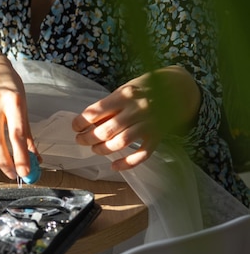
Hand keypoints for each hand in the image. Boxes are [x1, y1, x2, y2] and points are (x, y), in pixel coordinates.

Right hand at [0, 38, 39, 179]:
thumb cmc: (9, 86)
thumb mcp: (23, 105)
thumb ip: (27, 133)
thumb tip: (36, 158)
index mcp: (12, 101)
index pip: (17, 134)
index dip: (21, 156)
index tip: (26, 172)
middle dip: (6, 163)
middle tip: (14, 175)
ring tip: (4, 166)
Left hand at [72, 66, 200, 169]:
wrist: (178, 88)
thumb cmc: (145, 87)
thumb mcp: (125, 89)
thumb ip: (110, 104)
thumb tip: (88, 121)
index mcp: (125, 95)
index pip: (96, 111)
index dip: (81, 121)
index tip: (75, 126)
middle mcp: (137, 109)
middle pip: (106, 130)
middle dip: (88, 138)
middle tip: (80, 140)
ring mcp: (148, 124)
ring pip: (121, 143)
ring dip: (103, 149)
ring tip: (94, 149)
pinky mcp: (157, 136)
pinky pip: (142, 154)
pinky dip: (127, 163)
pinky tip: (114, 165)